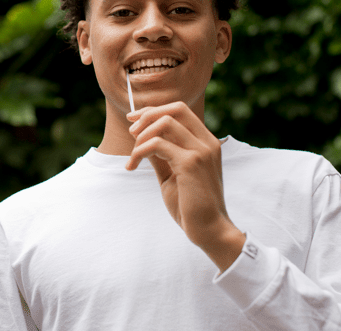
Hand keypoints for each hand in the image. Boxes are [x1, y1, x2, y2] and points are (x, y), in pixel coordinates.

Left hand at [126, 101, 244, 270]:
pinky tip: (132, 166)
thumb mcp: (172, 174)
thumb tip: (141, 139)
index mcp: (206, 142)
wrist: (209, 231)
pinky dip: (139, 151)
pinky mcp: (191, 163)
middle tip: (131, 133)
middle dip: (148, 115)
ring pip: (165, 122)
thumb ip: (161, 154)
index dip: (154, 110)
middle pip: (175, 109)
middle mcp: (207, 142)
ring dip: (142, 136)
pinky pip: (157, 144)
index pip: (180, 110)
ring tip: (133, 156)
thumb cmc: (191, 206)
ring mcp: (201, 151)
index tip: (133, 120)